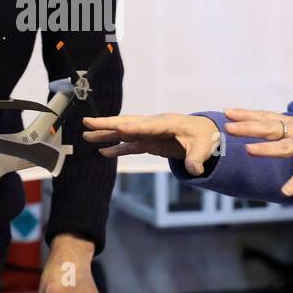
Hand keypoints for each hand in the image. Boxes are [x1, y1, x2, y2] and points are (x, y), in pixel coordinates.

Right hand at [82, 113, 222, 176]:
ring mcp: (150, 133)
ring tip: (86, 135)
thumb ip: (197, 159)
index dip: (134, 127)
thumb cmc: (206, 138)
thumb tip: (196, 170)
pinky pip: (130, 145)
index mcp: (169, 123)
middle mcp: (155, 125)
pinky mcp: (149, 142)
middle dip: (108, 123)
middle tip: (87, 122)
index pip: (149, 125)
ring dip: (106, 134)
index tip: (118, 128)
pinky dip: (117, 148)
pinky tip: (103, 152)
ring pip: (124, 132)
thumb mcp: (204, 148)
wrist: (206, 134)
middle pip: (128, 123)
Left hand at [223, 108, 292, 196]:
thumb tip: (255, 126)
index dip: (246, 114)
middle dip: (248, 127)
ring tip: (249, 150)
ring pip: (284, 147)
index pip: (265, 116)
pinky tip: (285, 191)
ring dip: (267, 148)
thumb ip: (280, 128)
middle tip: (228, 127)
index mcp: (292, 123)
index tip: (227, 111)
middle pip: (270, 128)